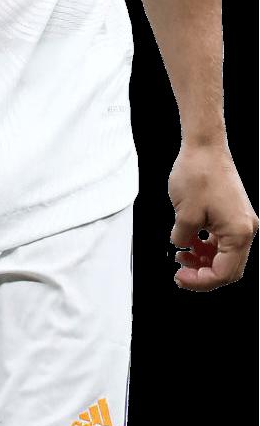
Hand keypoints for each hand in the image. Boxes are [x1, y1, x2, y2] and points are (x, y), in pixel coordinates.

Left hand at [168, 140, 258, 290]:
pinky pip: (223, 240)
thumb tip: (182, 247)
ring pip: (225, 255)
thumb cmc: (198, 172)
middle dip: (203, 273)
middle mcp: (245, 228)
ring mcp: (241, 220)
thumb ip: (182, 239)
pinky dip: (207, 245)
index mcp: (238, 232)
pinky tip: (190, 241)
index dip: (199, 281)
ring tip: (183, 255)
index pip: (223, 273)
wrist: (205, 144)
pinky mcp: (234, 213)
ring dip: (204, 260)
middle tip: (181, 272)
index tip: (180, 278)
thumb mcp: (184, 214)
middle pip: (228, 268)